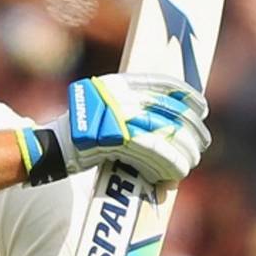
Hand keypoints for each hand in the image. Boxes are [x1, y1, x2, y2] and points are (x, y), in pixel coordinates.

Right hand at [56, 72, 209, 182]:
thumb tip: (168, 116)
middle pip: (168, 110)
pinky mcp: (115, 138)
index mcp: (119, 84)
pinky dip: (167, 163)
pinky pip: (151, 151)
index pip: (162, 84)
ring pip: (163, 133)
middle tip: (203, 141)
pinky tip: (178, 172)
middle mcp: (119, 96)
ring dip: (182, 150)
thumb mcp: (104, 105)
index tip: (201, 107)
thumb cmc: (81, 131)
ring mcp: (116, 116)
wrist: (53, 147)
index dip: (186, 96)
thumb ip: (130, 106)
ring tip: (192, 160)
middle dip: (190, 128)